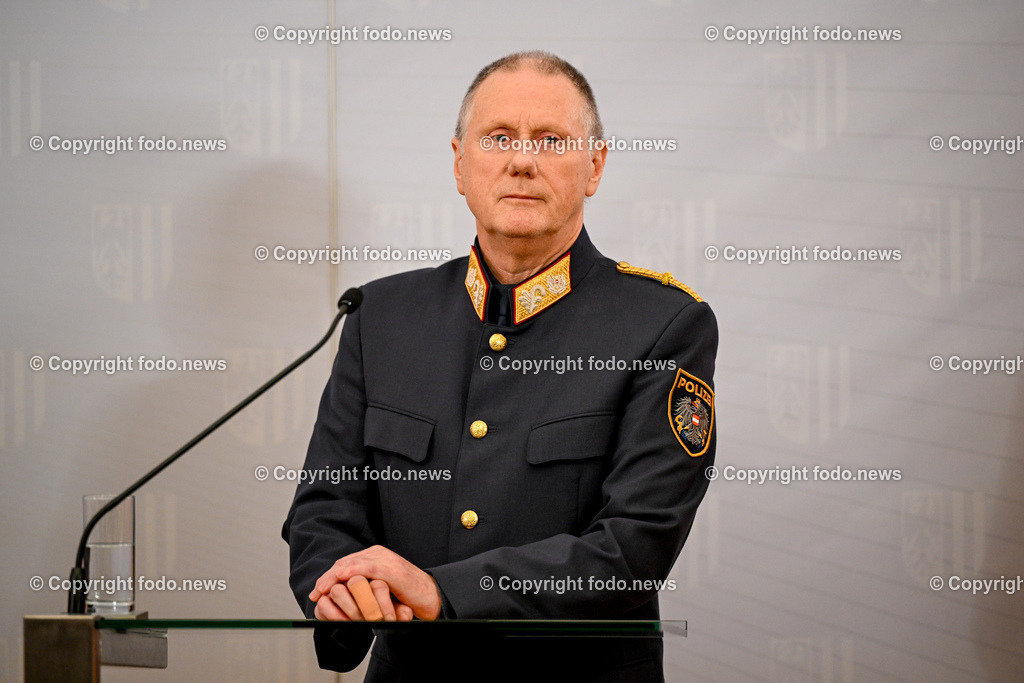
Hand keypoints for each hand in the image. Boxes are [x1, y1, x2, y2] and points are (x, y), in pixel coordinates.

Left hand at [309, 545, 441, 620]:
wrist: (432, 597)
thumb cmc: (407, 596)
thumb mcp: (380, 589)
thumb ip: (365, 586)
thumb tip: (342, 594)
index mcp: (375, 556)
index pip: (345, 563)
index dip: (329, 576)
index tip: (317, 591)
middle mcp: (378, 553)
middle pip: (345, 562)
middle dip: (327, 578)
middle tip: (315, 593)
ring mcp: (385, 559)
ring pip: (352, 564)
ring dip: (333, 577)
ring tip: (321, 590)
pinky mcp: (392, 569)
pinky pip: (367, 568)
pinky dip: (351, 572)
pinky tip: (339, 579)